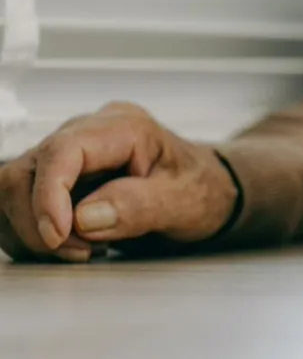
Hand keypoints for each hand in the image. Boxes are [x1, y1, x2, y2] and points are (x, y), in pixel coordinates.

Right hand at [0, 102, 237, 262]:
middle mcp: (88, 131)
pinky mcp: (55, 175)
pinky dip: (30, 232)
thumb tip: (85, 218)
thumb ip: (140, 205)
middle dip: (41, 222)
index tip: (59, 236)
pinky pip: (16, 203)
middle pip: (26, 171)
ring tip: (80, 249)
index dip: (49, 195)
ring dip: (32, 229)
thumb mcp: (185, 201)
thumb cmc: (200, 189)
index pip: (63, 151)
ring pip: (12, 187)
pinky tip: (69, 244)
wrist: (206, 189)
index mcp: (124, 127)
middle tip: (82, 252)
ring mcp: (68, 152)